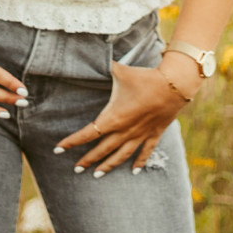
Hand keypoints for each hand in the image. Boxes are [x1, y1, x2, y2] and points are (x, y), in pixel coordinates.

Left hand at [53, 59, 198, 177]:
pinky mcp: (154, 134)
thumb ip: (103, 67)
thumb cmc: (144, 77)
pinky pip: (145, 152)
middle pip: (102, 150)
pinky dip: (139, 163)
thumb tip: (90, 57)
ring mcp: (140, 135)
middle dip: (87, 160)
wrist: (173, 85)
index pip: (88, 133)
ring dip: (108, 166)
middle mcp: (125, 131)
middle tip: (76, 169)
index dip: (72, 142)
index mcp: (113, 118)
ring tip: (97, 176)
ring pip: (121, 156)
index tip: (58, 149)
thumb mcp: (119, 71)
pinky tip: (133, 172)